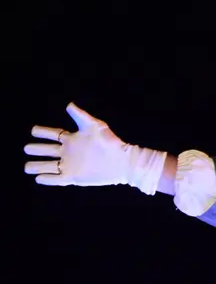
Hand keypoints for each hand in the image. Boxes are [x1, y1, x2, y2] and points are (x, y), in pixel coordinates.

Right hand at [24, 103, 167, 193]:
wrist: (122, 161)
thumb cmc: (111, 142)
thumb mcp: (95, 126)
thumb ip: (80, 116)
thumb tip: (68, 104)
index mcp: (73, 139)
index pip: (54, 135)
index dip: (43, 132)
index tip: (33, 130)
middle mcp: (70, 152)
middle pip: (48, 151)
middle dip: (36, 149)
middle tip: (26, 148)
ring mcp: (71, 165)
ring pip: (49, 165)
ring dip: (37, 166)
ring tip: (26, 167)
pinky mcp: (74, 177)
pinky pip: (57, 179)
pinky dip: (48, 179)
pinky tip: (38, 179)